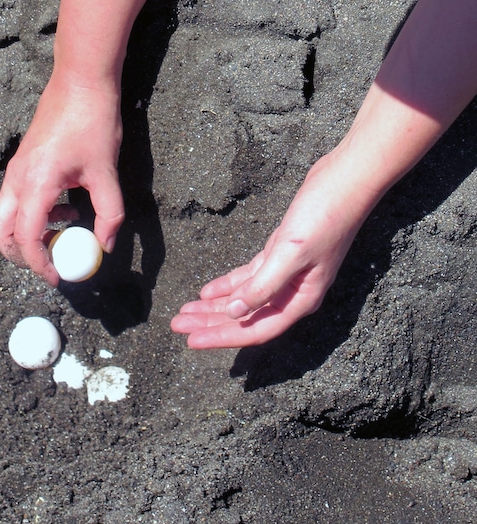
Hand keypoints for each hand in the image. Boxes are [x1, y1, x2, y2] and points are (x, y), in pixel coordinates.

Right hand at [0, 72, 124, 284]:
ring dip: (27, 233)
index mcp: (35, 183)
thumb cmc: (93, 122)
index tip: (58, 277)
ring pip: (4, 216)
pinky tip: (67, 206)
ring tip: (64, 231)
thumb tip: (106, 245)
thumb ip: (108, 213)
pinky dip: (33, 214)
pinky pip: (15, 199)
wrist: (80, 81)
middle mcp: (17, 178)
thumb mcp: (106, 172)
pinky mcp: (22, 162)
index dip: (39, 264)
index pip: (25, 238)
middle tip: (50, 263)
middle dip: (19, 255)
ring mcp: (16, 169)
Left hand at [170, 152, 370, 348]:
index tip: (191, 341)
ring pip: (244, 297)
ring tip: (185, 312)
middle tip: (177, 325)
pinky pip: (250, 277)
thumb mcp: (291, 251)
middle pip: (246, 316)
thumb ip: (264, 285)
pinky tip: (208, 291)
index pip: (255, 329)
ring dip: (215, 306)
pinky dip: (229, 284)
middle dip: (211, 322)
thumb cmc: (324, 217)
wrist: (345, 182)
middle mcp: (293, 292)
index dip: (222, 337)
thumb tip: (235, 312)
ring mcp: (287, 273)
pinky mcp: (281, 253)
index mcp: (300, 299)